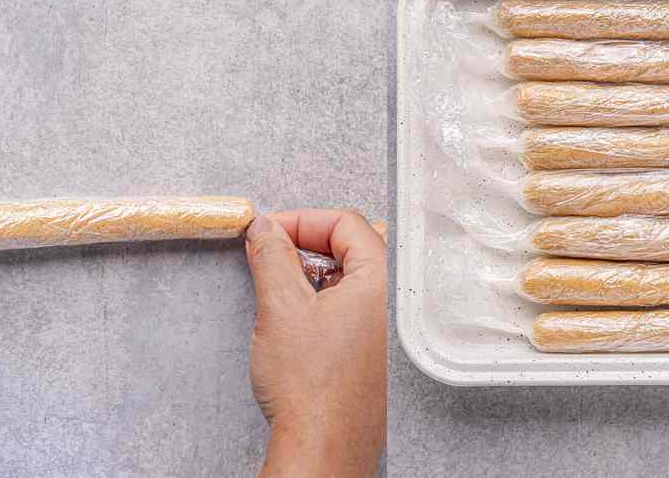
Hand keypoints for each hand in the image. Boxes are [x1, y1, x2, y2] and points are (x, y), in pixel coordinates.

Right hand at [245, 209, 385, 477]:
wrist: (322, 448)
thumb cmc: (310, 388)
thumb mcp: (280, 307)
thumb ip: (272, 255)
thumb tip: (266, 228)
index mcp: (387, 278)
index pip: (345, 222)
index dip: (301, 221)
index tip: (270, 231)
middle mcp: (402, 299)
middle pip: (360, 244)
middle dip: (315, 244)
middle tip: (280, 255)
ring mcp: (400, 328)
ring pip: (364, 276)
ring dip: (324, 273)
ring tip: (289, 291)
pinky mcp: (390, 352)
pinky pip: (368, 306)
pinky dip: (338, 299)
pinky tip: (308, 320)